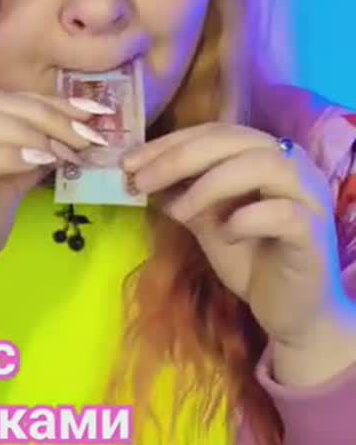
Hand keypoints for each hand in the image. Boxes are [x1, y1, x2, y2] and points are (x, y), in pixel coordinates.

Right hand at [0, 89, 105, 320]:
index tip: (92, 113)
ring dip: (32, 132)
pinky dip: (9, 155)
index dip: (49, 102)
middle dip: (48, 116)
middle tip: (89, 135)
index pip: (2, 99)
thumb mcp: (7, 187)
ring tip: (70, 151)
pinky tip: (43, 163)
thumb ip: (30, 157)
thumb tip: (71, 134)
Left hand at [122, 123, 346, 348]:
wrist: (290, 312)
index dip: (170, 143)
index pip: (215, 132)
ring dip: (210, 184)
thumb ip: (183, 196)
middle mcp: (293, 165)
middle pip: (235, 140)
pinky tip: (225, 235)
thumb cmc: (251, 260)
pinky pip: (282, 213)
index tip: (130, 162)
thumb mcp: (207, 223)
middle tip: (141, 181)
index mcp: (265, 155)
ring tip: (179, 212)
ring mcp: (308, 197)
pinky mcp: (313, 234)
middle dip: (180, 157)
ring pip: (262, 165)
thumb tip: (140, 175)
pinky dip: (246, 219)